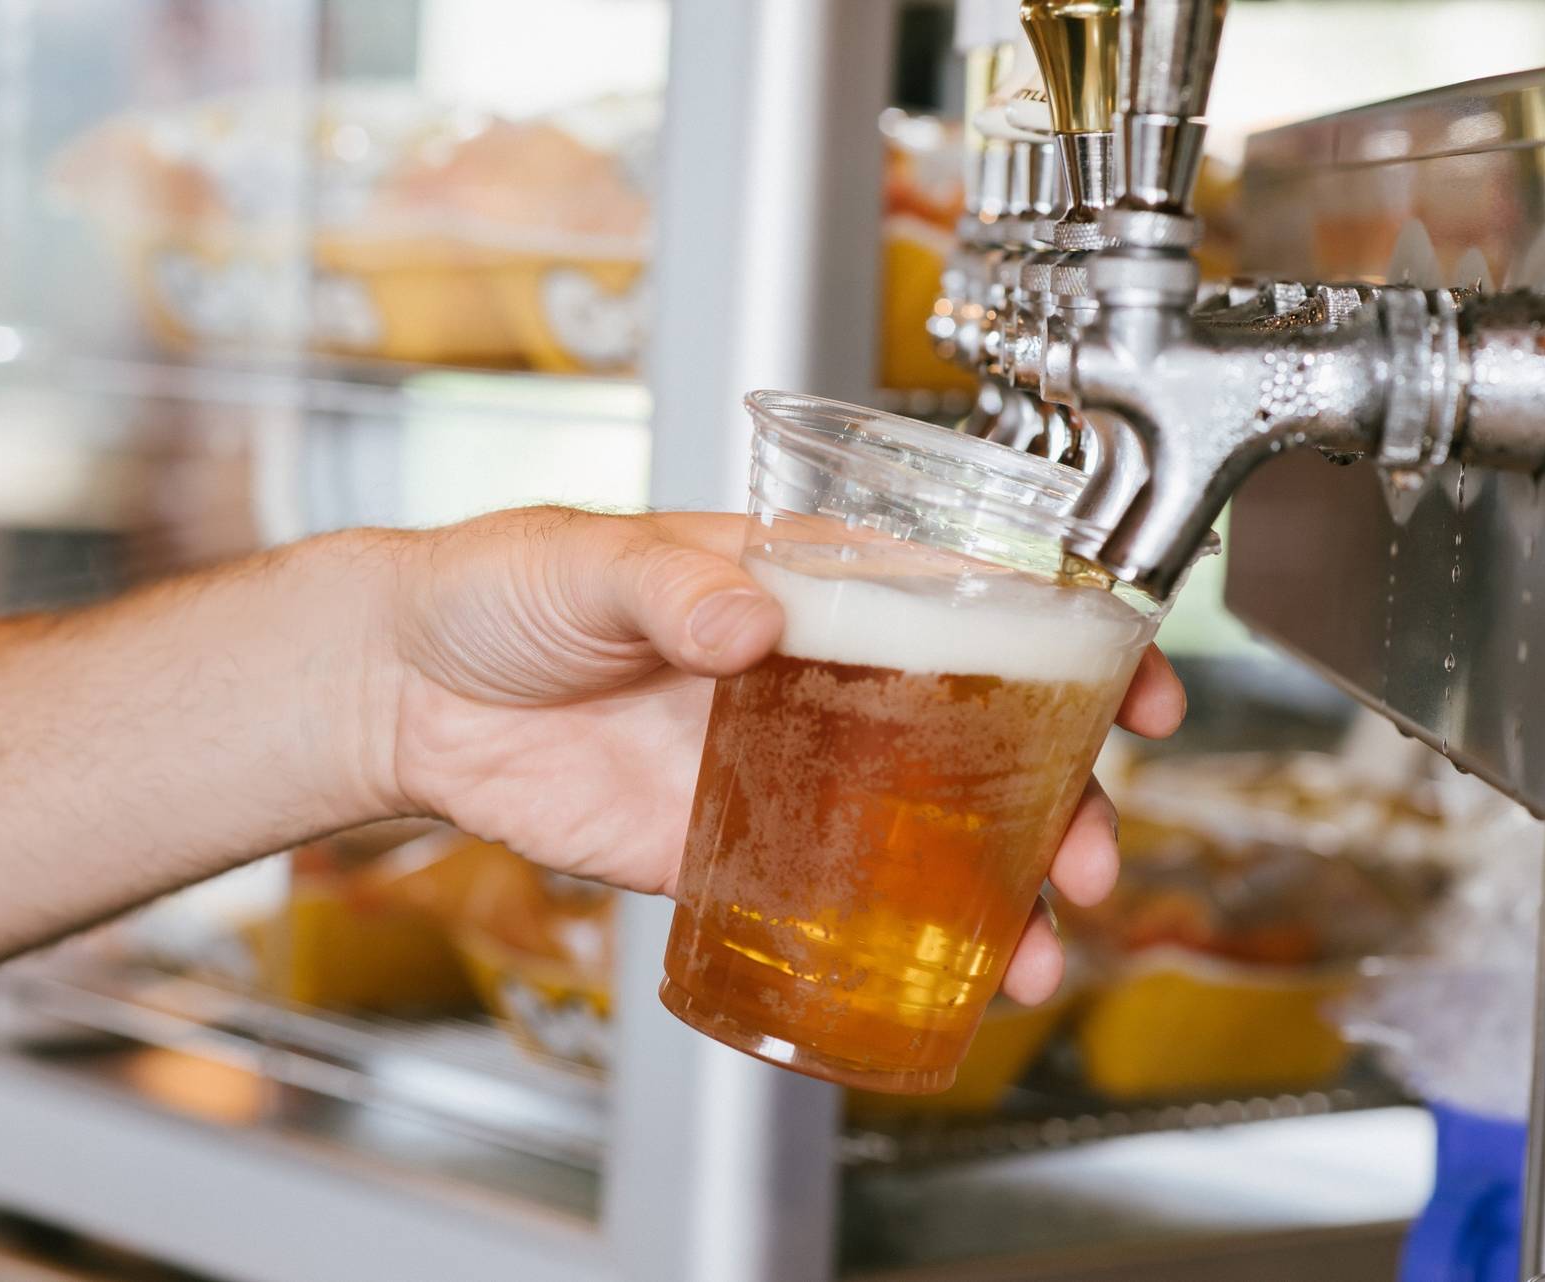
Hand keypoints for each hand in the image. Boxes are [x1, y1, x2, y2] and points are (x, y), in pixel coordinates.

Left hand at [382, 506, 1184, 1005]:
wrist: (408, 689)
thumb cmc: (499, 588)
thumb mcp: (587, 562)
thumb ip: (671, 585)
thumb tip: (750, 620)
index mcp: (801, 583)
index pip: (961, 601)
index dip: (1065, 639)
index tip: (1137, 677)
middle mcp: (811, 674)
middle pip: (970, 728)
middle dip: (1054, 790)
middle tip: (1088, 851)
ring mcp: (778, 764)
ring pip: (918, 822)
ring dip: (994, 880)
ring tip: (1035, 941)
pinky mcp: (725, 842)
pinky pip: (829, 889)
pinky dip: (891, 931)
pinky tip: (942, 966)